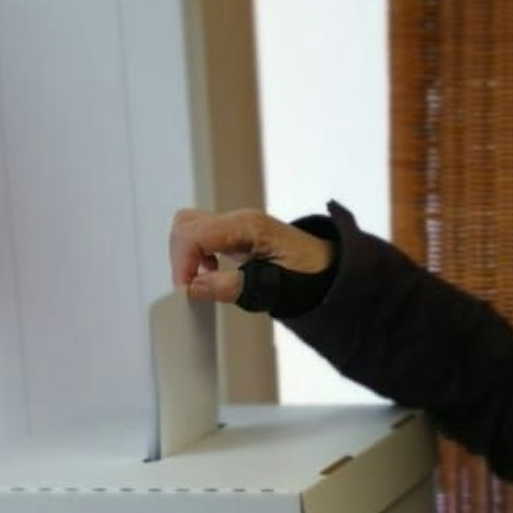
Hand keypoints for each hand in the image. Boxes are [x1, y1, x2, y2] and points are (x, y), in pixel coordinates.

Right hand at [169, 207, 332, 302]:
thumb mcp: (276, 286)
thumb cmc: (312, 276)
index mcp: (248, 226)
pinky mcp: (235, 235)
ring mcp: (236, 226)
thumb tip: (194, 288)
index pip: (195, 234)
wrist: (332, 269)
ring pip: (189, 228)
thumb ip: (235, 286)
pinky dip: (196, 256)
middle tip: (191, 289)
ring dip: (186, 256)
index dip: (182, 264)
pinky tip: (211, 274)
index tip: (187, 291)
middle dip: (180, 258)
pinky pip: (201, 237)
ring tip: (201, 282)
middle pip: (185, 225)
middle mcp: (239, 220)